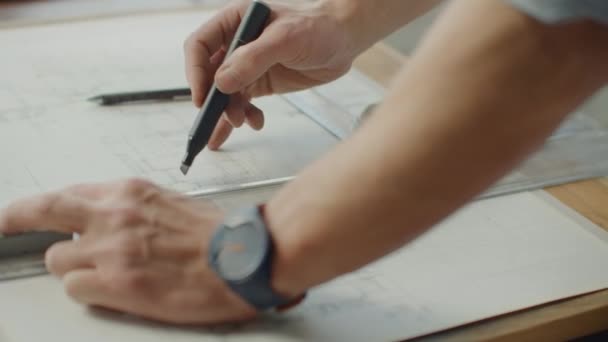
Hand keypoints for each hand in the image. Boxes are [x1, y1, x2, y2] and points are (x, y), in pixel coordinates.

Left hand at [0, 179, 255, 324]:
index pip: (70, 193)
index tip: (26, 211)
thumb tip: (108, 219)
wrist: (243, 257)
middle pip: (45, 211)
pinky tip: (113, 290)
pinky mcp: (118, 283)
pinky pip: (75, 288)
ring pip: (58, 259)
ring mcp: (112, 249)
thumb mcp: (171, 203)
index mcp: (129, 192)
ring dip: (74, 267)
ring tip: (104, 274)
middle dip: (19, 217)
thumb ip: (133, 207)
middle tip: (7, 224)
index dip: (44, 206)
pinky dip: (87, 291)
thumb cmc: (217, 234)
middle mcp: (114, 214)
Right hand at [184, 0, 357, 148]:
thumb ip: (253, 58)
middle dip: (214, 99)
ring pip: (225, 93)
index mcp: (234, 21)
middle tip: (226, 117)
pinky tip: (253, 124)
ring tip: (243, 122)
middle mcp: (236, 43)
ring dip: (230, 111)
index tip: (202, 98)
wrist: (343, 41)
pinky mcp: (260, 82)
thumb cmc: (318, 28)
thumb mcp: (285, 39)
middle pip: (210, 75)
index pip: (200, 46)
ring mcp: (248, 65)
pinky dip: (243, 116)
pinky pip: (242, 103)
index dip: (195, 72)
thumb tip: (221, 83)